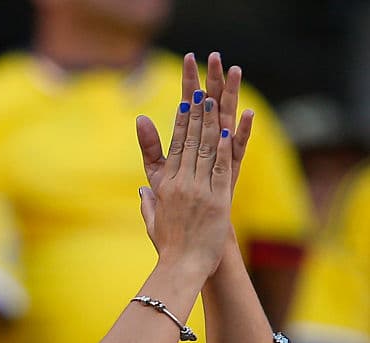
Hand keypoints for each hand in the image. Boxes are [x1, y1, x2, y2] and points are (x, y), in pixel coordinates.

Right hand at [136, 76, 232, 275]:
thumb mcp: (152, 220)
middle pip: (190, 140)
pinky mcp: (217, 202)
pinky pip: (221, 169)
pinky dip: (225, 148)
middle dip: (196, 110)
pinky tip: (229, 128)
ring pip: (206, 149)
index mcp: (165, 186)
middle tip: (202, 86)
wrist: (181, 268)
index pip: (175, 145)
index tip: (187, 97)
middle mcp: (181, 184)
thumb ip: (148, 201)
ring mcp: (199, 191)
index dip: (182, 119)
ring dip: (211, 121)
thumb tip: (142, 188)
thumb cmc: (168, 247)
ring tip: (216, 97)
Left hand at [138, 53, 252, 202]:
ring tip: (234, 71)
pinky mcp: (231, 177)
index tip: (189, 59)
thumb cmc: (178, 211)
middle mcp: (210, 149)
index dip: (189, 85)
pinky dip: (243, 134)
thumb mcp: (159, 177)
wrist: (194, 243)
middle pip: (211, 109)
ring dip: (232, 98)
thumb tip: (139, 120)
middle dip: (211, 82)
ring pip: (228, 123)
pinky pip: (238, 152)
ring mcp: (222, 161)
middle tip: (215, 54)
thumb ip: (152, 150)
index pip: (190, 109)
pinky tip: (247, 115)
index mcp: (193, 147)